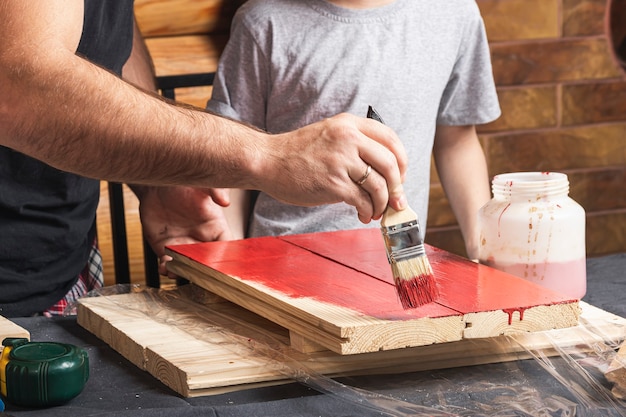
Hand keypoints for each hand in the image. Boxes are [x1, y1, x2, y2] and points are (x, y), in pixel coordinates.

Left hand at [138, 186, 232, 276]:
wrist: (155, 183)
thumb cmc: (182, 182)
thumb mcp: (202, 184)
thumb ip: (216, 191)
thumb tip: (225, 202)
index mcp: (214, 226)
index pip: (226, 246)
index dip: (226, 257)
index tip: (222, 264)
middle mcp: (200, 238)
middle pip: (207, 262)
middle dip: (203, 271)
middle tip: (198, 274)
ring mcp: (182, 244)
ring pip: (187, 266)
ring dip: (183, 272)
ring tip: (177, 271)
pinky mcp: (164, 247)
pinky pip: (168, 263)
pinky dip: (166, 268)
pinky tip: (164, 266)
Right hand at [256, 113, 407, 221]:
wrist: (266, 161)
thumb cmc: (296, 153)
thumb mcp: (329, 134)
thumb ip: (355, 144)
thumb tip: (384, 170)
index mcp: (349, 124)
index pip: (390, 139)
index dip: (402, 160)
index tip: (400, 176)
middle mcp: (348, 139)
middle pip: (390, 164)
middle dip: (398, 187)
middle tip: (396, 200)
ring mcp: (340, 161)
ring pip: (379, 185)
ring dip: (383, 203)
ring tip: (376, 211)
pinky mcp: (333, 184)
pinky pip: (362, 201)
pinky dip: (368, 211)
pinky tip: (363, 214)